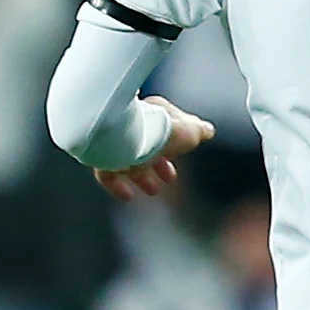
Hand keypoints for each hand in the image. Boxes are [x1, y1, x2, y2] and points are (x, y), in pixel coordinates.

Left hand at [91, 102, 216, 201]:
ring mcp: (116, 141)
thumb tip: (208, 130)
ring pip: (128, 161)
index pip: (162, 130)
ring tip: (153, 190)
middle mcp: (132, 126)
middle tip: (168, 179)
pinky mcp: (101, 156)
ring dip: (142, 177)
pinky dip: (118, 186)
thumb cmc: (164, 130)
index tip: (179, 159)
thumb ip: (200, 131)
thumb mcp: (191, 130)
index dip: (173, 146)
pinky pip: (106, 174)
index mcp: (153, 113)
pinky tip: (128, 196)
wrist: (133, 136)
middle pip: (145, 147)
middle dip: (159, 165)